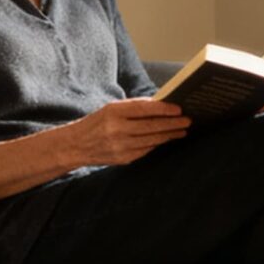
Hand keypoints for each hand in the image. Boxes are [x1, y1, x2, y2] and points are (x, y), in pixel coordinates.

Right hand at [60, 98, 189, 166]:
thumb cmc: (97, 123)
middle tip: (188, 120)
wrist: (76, 145)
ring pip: (152, 140)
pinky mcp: (124, 159)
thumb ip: (134, 108)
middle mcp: (116, 130)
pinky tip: (167, 139)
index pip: (144, 109)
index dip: (163, 109)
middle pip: (151, 126)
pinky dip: (158, 143)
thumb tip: (161, 105)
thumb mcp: (111, 109)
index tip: (178, 108)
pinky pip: (146, 150)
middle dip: (172, 124)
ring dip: (169, 135)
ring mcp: (120, 146)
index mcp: (113, 112)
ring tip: (182, 130)